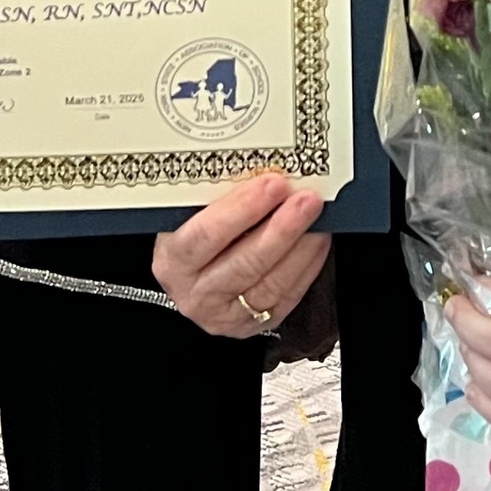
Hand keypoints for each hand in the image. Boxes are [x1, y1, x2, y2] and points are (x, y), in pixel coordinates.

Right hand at [151, 172, 330, 338]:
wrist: (194, 273)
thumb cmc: (195, 232)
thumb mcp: (191, 213)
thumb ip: (217, 196)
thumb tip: (263, 166)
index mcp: (173, 259)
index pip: (205, 235)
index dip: (241, 210)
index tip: (272, 184)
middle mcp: (194, 293)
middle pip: (243, 263)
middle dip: (281, 229)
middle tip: (306, 200)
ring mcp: (224, 314)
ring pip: (269, 285)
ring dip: (300, 247)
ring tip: (318, 216)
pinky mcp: (252, 325)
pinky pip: (286, 298)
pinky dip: (307, 266)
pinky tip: (317, 240)